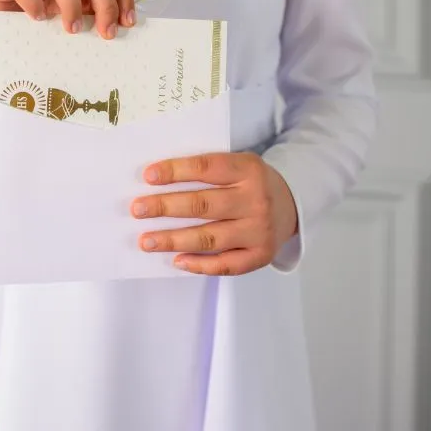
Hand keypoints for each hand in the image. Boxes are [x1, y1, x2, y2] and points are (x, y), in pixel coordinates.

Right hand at [0, 0, 135, 45]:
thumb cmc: (34, 14)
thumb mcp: (68, 12)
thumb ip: (90, 10)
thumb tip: (119, 23)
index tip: (127, 22)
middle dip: (104, 2)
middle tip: (106, 32)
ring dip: (72, 4)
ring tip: (73, 30)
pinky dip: (34, 2)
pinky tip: (39, 19)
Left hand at [131, 152, 298, 275]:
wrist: (292, 204)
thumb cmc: (251, 183)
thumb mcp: (238, 165)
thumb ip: (208, 171)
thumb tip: (158, 183)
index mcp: (249, 170)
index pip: (207, 168)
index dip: (176, 171)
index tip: (148, 176)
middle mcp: (255, 200)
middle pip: (203, 205)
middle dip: (165, 207)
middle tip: (138, 209)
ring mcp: (259, 231)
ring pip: (209, 237)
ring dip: (173, 240)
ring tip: (146, 240)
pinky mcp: (260, 255)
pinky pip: (225, 264)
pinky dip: (199, 264)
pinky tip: (176, 260)